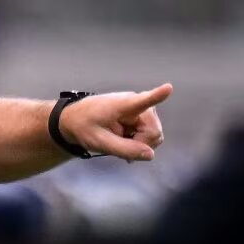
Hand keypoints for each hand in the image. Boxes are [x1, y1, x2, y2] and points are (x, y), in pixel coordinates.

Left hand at [58, 83, 172, 160]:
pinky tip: (126, 141)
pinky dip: (140, 142)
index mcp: (123, 105)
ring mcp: (142, 109)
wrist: (75, 119)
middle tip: (120, 146)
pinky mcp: (143, 114)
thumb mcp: (99, 142)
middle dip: (141, 144)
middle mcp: (138, 103)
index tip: (168, 88)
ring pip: (155, 135)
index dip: (156, 96)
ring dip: (140, 143)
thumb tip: (150, 155)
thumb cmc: (84, 126)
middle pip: (154, 132)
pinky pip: (151, 134)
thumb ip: (124, 149)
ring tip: (120, 140)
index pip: (142, 100)